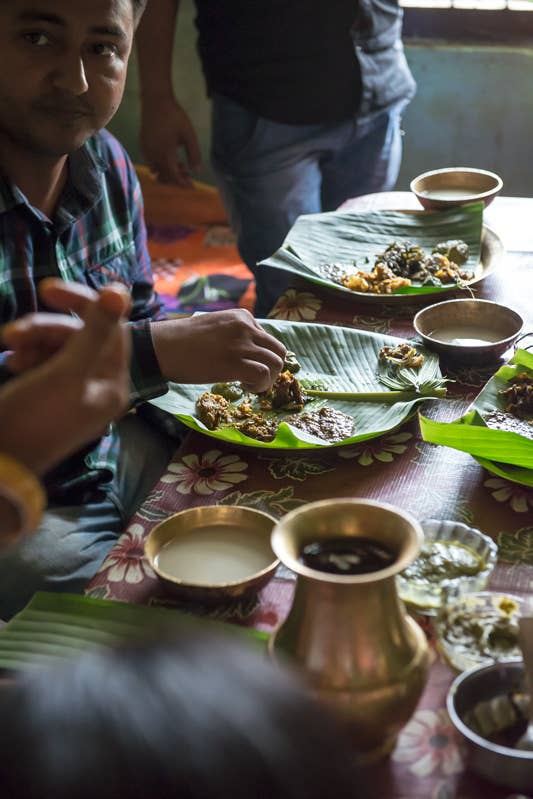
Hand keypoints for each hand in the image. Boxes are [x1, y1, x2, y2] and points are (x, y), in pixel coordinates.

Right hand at [0, 279, 130, 475]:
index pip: (112, 329)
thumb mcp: (66, 372)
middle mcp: (98, 388)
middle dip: (46, 328)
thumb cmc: (33, 418)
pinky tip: (10, 360)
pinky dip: (26, 355)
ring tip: (6, 346)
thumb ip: (95, 331)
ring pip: (58, 347)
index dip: (84, 305)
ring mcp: (72, 393)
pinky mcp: (47, 397)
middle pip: (82, 337)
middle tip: (12, 331)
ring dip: (31, 340)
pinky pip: (42, 363)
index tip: (47, 290)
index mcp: (113, 385)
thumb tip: (120, 290)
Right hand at [140, 96, 200, 186]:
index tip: (192, 186)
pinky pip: (151, 163)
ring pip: (156, 172)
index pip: (174, 176)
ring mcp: (146, 150)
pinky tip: (170, 158)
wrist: (156, 101)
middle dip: (177, 179)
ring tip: (180, 165)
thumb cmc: (175, 116)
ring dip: (168, 173)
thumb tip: (197, 171)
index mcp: (166, 153)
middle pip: (165, 177)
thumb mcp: (189, 135)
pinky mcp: (143, 145)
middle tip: (188, 174)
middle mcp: (153, 154)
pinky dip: (160, 166)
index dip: (183, 184)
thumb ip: (194, 154)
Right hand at [150, 309, 286, 393]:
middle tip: (254, 378)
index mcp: (242, 316)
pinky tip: (245, 387)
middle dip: (272, 368)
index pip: (268, 338)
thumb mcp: (215, 327)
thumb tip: (248, 353)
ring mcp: (242, 344)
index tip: (247, 365)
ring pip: (276, 363)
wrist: (163, 346)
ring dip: (267, 379)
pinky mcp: (236, 363)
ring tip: (248, 384)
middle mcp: (246, 327)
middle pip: (279, 351)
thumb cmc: (183, 340)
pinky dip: (259, 386)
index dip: (262, 356)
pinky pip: (264, 375)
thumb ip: (235, 335)